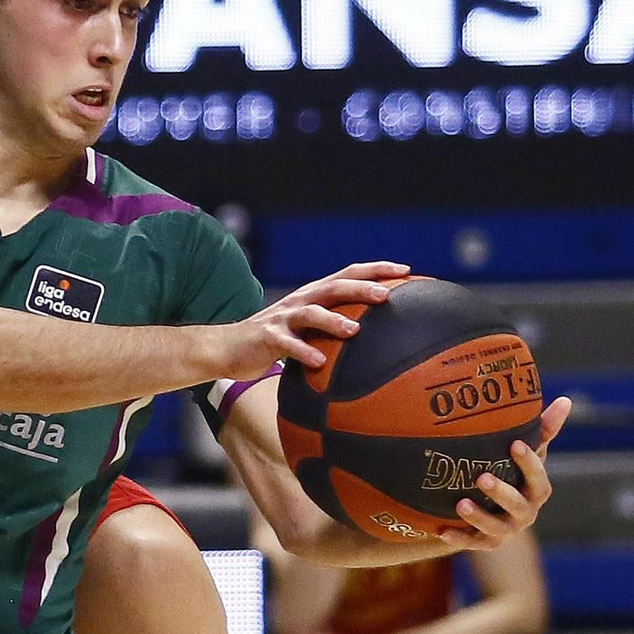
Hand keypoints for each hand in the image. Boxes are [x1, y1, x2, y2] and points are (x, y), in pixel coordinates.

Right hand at [218, 262, 410, 382]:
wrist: (227, 348)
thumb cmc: (273, 342)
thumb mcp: (306, 332)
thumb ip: (331, 330)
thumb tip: (370, 341)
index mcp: (313, 295)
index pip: (349, 275)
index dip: (376, 270)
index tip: (406, 271)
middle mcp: (300, 300)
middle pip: (335, 287)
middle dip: (361, 288)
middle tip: (386, 296)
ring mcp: (283, 317)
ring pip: (311, 312)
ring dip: (333, 320)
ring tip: (354, 330)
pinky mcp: (267, 337)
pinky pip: (287, 345)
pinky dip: (303, 352)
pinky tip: (318, 362)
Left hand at [435, 396, 571, 551]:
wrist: (494, 509)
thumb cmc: (514, 473)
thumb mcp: (527, 453)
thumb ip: (543, 430)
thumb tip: (566, 400)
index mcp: (537, 491)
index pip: (538, 478)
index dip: (529, 463)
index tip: (515, 444)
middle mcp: (525, 513)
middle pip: (517, 506)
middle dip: (501, 493)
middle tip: (482, 477)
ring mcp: (506, 531)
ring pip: (495, 528)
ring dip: (478, 517)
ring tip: (460, 504)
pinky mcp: (486, 544)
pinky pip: (472, 544)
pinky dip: (458, 538)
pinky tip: (441, 530)